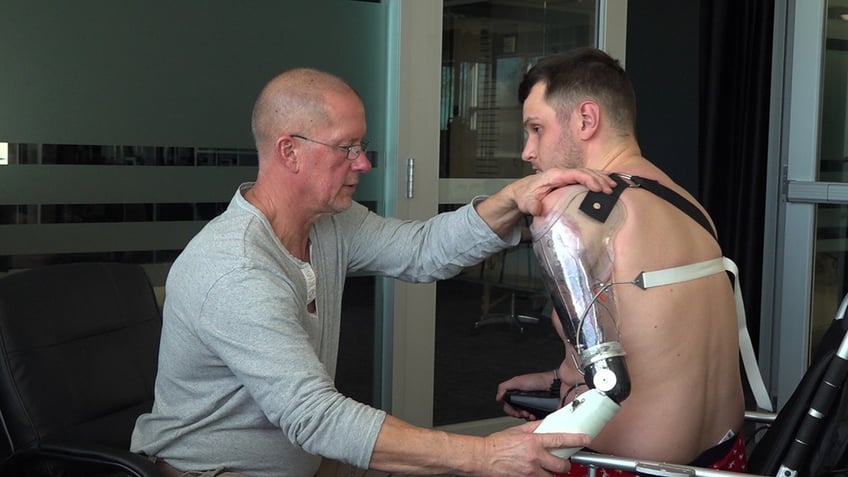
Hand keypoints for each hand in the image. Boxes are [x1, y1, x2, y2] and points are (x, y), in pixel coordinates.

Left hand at [476, 168, 614, 238]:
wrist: (520, 193)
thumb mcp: (525, 202)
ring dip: (600, 178)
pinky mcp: (567, 181)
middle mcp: (561, 173)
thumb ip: (531, 205)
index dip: (588, 179)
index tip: (598, 188)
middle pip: (584, 172)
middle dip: (599, 179)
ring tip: (613, 186)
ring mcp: (565, 176)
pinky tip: (605, 185)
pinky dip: (596, 180)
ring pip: (587, 173)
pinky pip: (584, 178)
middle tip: (610, 189)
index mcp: (554, 176)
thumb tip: (538, 209)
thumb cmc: (524, 196)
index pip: (575, 173)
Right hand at [476, 421, 589, 475]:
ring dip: (550, 473)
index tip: (585, 439)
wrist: (483, 457)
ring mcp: (530, 471)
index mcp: (533, 442)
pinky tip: (533, 471)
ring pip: (551, 476)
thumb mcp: (517, 430)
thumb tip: (547, 424)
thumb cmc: (497, 444)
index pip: (560, 440)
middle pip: (561, 465)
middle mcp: (534, 457)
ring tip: (543, 467)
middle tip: (563, 463)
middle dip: (565, 465)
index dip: (576, 440)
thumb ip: (535, 427)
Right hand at [496, 372, 552, 419]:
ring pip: (526, 419)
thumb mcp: (518, 381)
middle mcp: (526, 402)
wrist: (556, 385)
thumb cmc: (539, 381)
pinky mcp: (543, 413)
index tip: (514, 410)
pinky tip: (536, 417)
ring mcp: (535, 408)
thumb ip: (504, 387)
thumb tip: (498, 397)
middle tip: (523, 412)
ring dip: (527, 418)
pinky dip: (536, 422)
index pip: (509, 406)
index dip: (510, 410)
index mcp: (519, 394)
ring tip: (531, 415)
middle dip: (519, 415)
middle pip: (517, 414)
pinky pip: (537, 422)